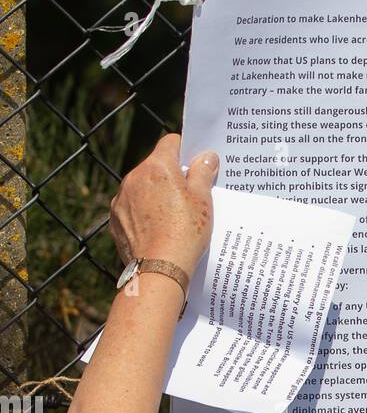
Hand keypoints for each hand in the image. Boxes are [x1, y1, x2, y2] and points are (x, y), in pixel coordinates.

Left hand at [109, 134, 218, 281]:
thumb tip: (206, 157)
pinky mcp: (115, 220)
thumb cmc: (185, 233)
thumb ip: (203, 173)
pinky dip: (142, 215)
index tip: (195, 166)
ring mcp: (121, 199)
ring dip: (155, 196)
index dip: (185, 151)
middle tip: (189, 198)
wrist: (159, 269)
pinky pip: (131, 209)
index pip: (171, 143)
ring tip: (172, 220)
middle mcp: (134, 176)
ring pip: (141, 188)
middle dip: (170, 177)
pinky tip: (157, 232)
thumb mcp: (203, 201)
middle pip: (155, 167)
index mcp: (158, 166)